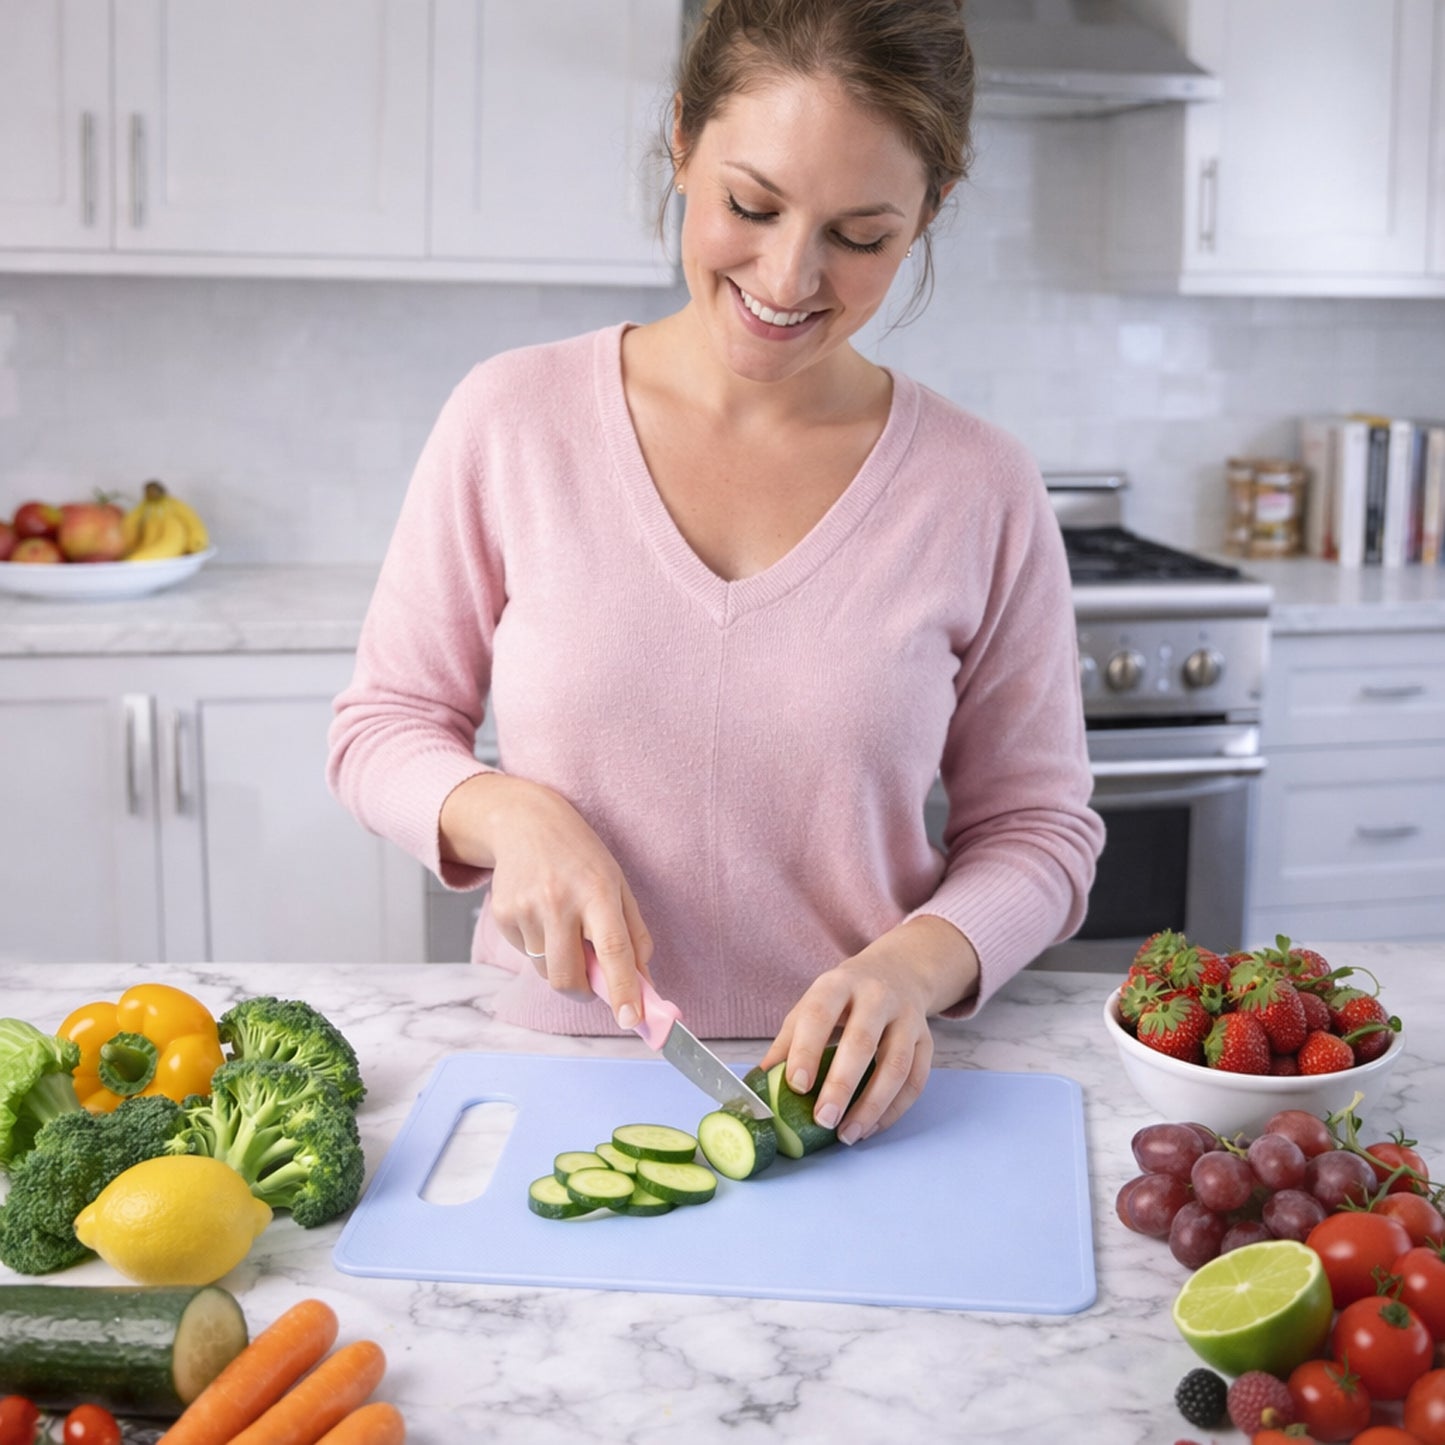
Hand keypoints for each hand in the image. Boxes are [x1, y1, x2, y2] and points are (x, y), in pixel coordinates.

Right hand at [439, 773, 652, 1025]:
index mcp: (598, 891)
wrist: (525, 822)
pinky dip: (539, 948)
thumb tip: (644, 987)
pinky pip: (526, 956)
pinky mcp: (503, 914)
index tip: (631, 1020)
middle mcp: (560, 900)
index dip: (624, 989)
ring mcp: (527, 908)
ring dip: (560, 965)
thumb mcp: (618, 885)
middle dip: (584, 992)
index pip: (613, 950)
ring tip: (564, 927)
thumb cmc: (581, 856)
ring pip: (546, 971)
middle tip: (592, 979)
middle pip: (569, 977)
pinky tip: (541, 915)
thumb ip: (634, 937)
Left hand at [759, 916, 977, 1143]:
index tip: (796, 1087)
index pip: (820, 1015)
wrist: (899, 971)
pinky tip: (871, 1127)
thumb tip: (760, 1082)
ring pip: (895, 1065)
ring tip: (847, 1134)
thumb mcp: (813, 1003)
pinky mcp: (927, 1040)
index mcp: (838, 984)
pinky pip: (915, 1080)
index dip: (806, 1051)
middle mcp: (876, 996)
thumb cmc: (846, 996)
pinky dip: (894, 1109)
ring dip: (872, 1106)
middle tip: (822, 1119)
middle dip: (841, 1085)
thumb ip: (789, 1041)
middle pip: (861, 1042)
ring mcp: (907, 1018)